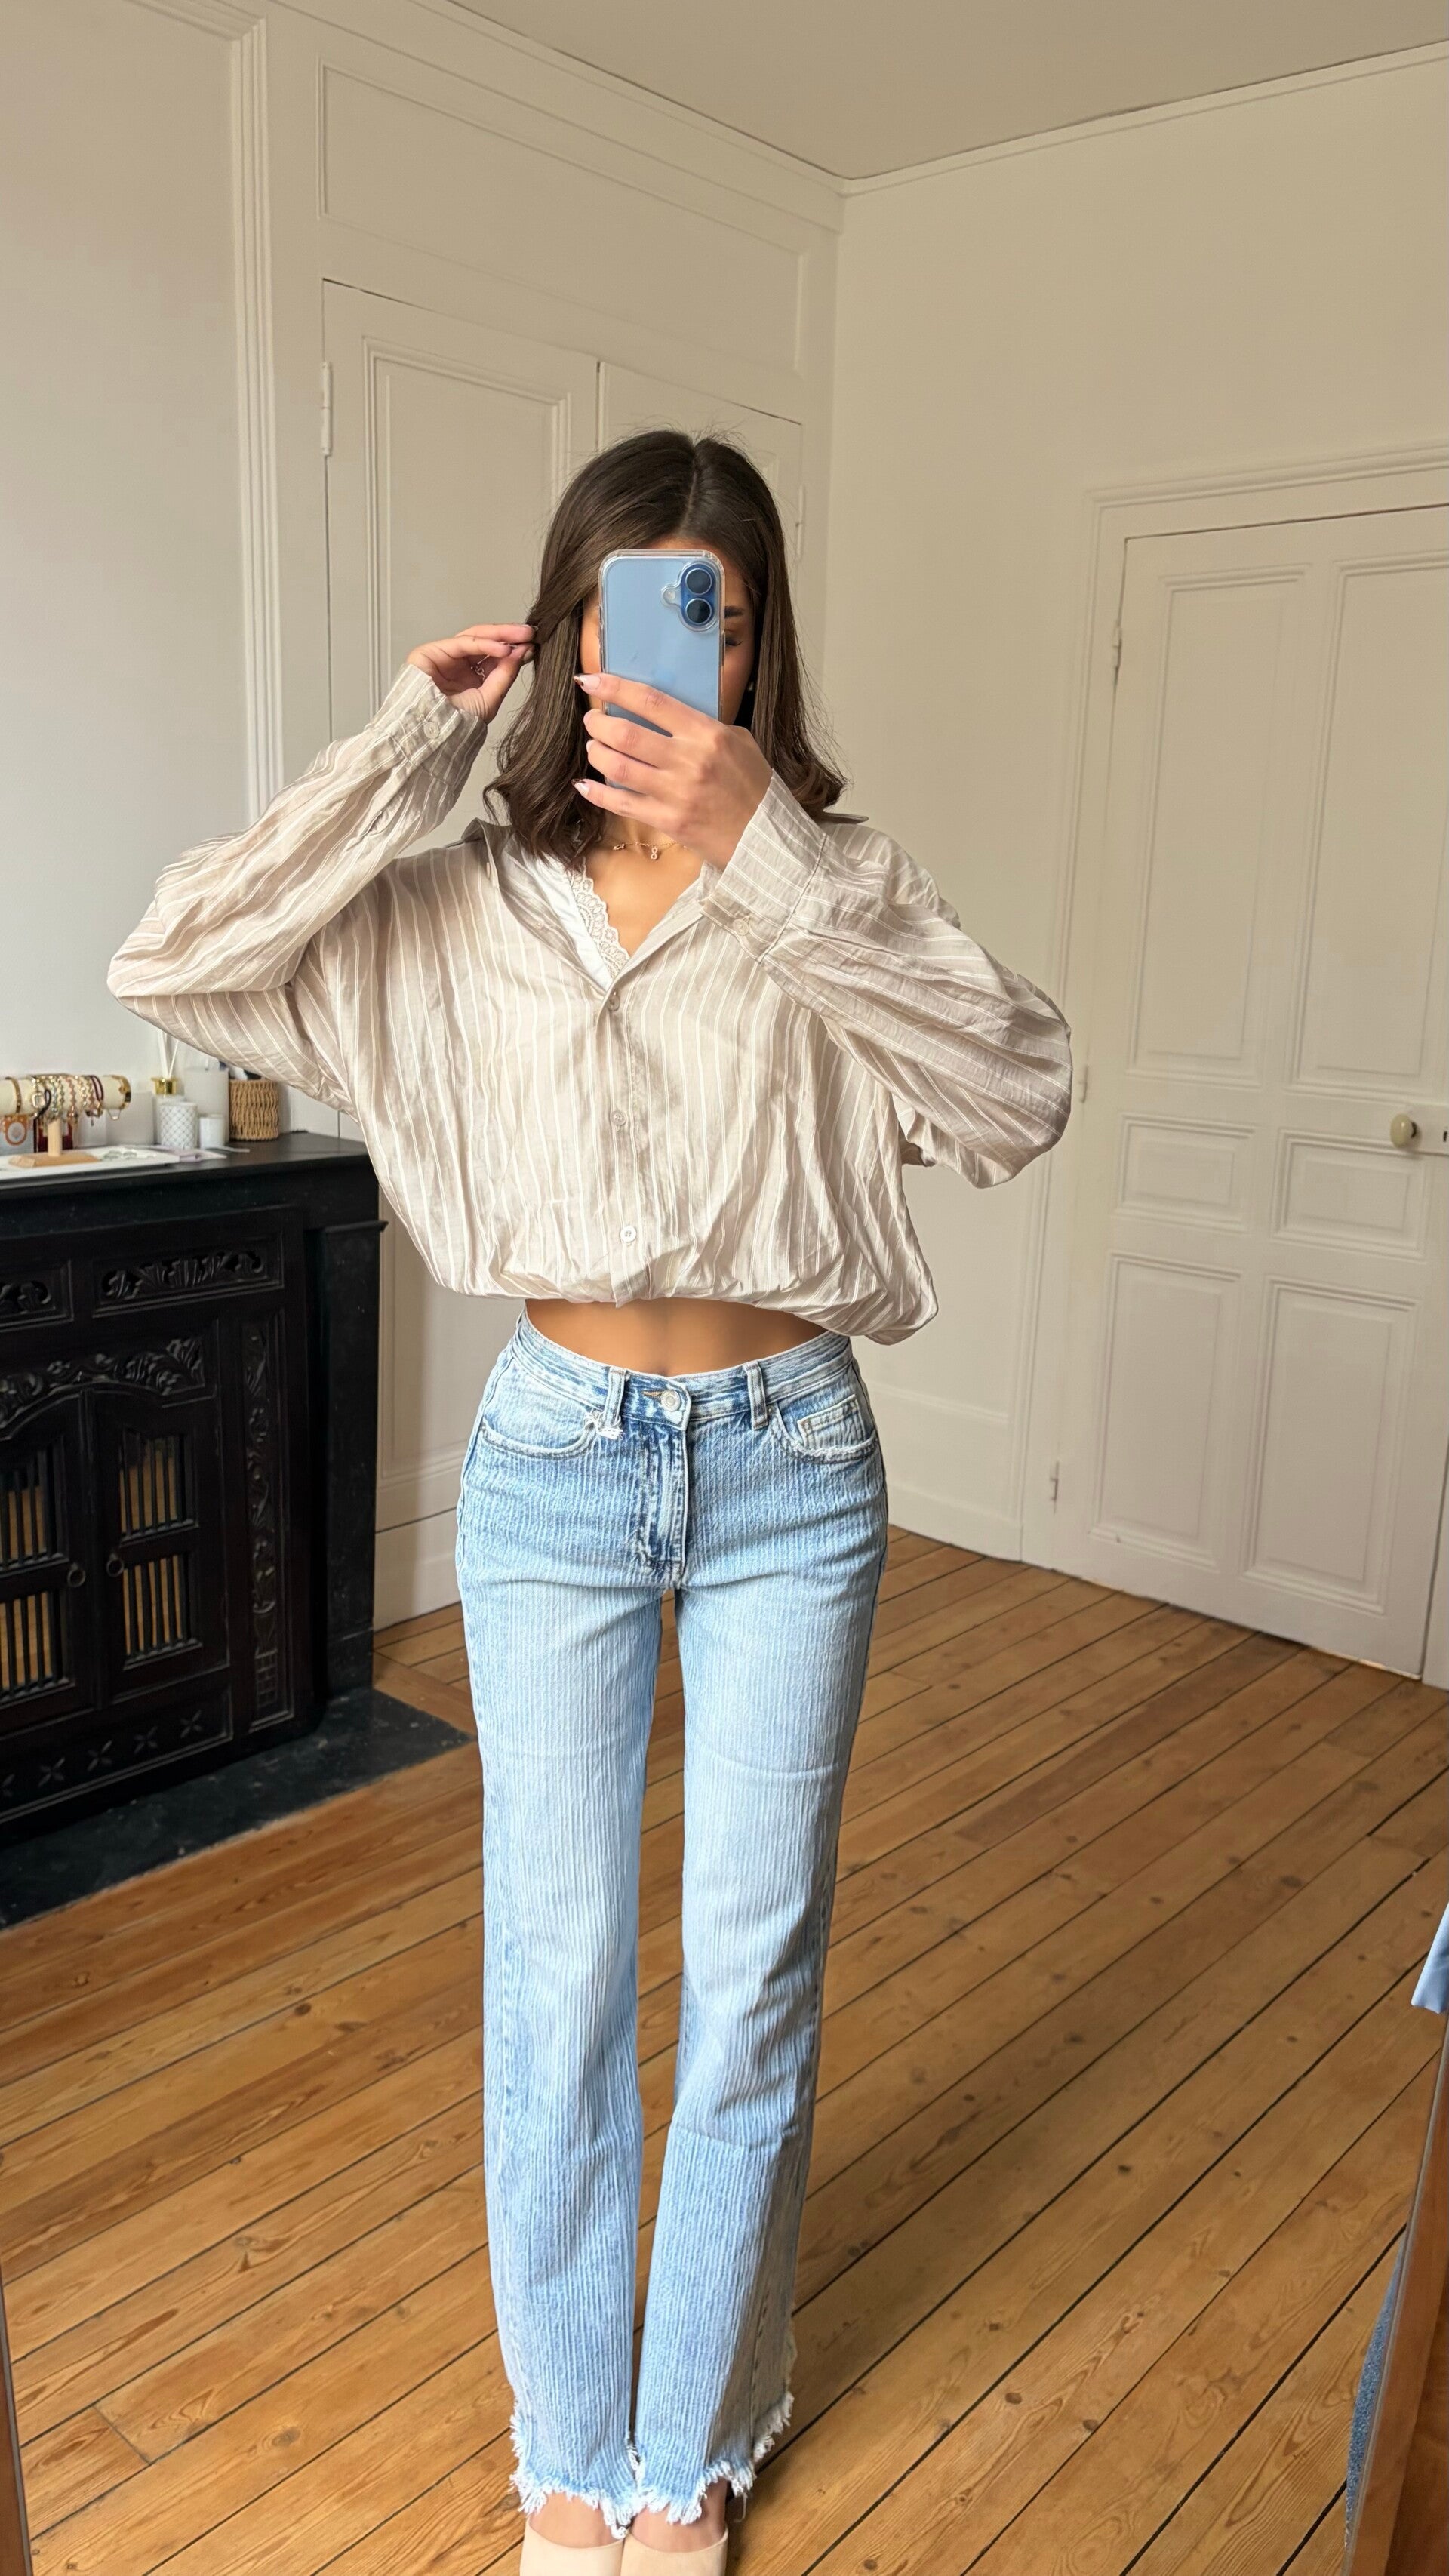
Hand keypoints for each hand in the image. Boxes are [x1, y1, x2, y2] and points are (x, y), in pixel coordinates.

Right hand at [406, 624, 533, 723]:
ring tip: (521, 636)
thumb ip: (505, 675)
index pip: (493, 657)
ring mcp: (444, 657)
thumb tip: (523, 652)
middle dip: (509, 637)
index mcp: (470, 678)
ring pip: (474, 637)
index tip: (532, 646)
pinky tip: (504, 648)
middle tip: (530, 633)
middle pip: (485, 643)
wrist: (431, 733)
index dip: (513, 650)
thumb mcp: (489, 699)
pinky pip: (462, 643)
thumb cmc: (455, 723)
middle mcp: (457, 665)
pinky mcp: (431, 651)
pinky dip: (485, 644)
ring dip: (499, 634)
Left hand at [574, 674, 771, 867]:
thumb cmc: (752, 785)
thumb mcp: (738, 741)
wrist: (765, 834)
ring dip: (597, 753)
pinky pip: (622, 804)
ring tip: (594, 747)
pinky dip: (598, 793)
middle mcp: (688, 760)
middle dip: (599, 723)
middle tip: (593, 721)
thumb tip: (667, 712)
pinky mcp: (668, 820)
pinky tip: (585, 784)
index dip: (616, 687)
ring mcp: (676, 792)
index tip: (593, 679)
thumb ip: (703, 725)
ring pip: (618, 767)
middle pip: (626, 734)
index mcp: (706, 733)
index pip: (651, 701)